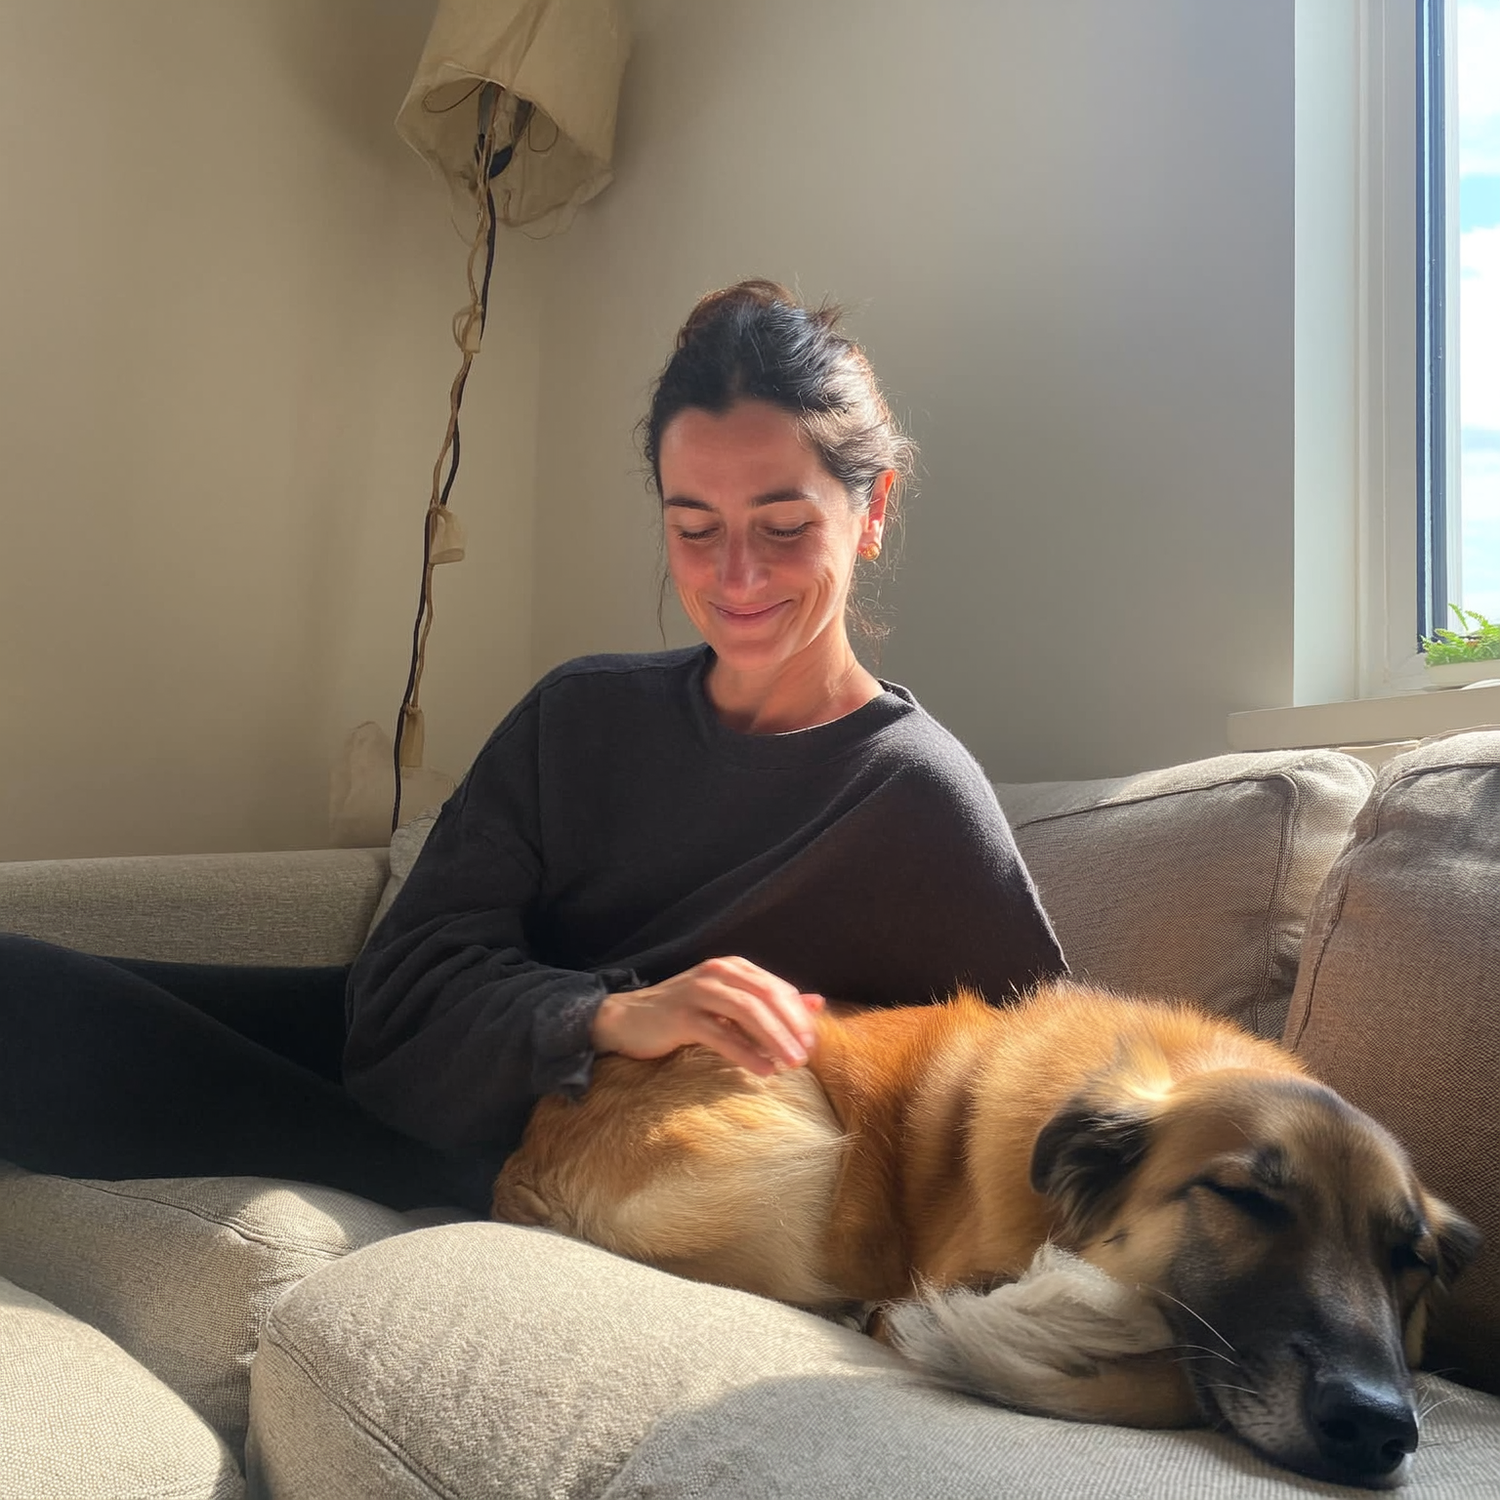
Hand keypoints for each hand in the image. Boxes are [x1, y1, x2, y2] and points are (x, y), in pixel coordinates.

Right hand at [592, 956, 824, 1075]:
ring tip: (792, 1064)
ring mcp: (698, 991)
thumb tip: (817, 1003)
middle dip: (792, 1026)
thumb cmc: (684, 1014)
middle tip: (807, 1054)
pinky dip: (746, 1053)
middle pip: (766, 996)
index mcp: (732, 967)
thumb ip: (769, 1003)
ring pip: (747, 1011)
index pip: (776, 987)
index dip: (798, 1014)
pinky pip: (721, 1034)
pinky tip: (763, 1070)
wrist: (626, 1019)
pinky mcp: (681, 1015)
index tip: (814, 1042)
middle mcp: (716, 971)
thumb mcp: (729, 1005)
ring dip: (774, 1038)